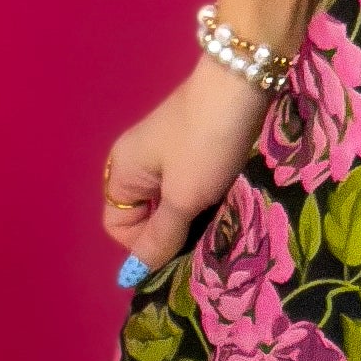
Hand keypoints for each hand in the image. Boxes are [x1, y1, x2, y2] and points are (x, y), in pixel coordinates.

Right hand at [101, 56, 268, 279]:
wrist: (243, 82)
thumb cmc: (206, 142)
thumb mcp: (183, 198)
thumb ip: (158, 238)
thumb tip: (127, 277)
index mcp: (123, 170)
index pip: (118, 225)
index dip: (143, 243)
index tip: (179, 241)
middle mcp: (137, 160)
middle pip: (144, 214)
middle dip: (171, 230)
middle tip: (202, 235)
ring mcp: (166, 150)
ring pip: (171, 201)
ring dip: (191, 214)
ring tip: (217, 217)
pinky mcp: (194, 142)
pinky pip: (189, 183)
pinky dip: (204, 195)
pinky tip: (225, 197)